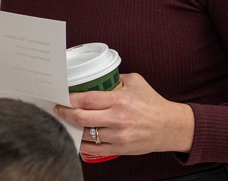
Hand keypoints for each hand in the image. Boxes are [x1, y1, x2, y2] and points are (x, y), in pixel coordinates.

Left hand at [53, 73, 194, 157]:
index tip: (60, 96)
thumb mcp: (135, 82)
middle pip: (81, 117)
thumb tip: (94, 77)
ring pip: (86, 133)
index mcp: (120, 100)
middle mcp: (118, 119)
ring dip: (71, 127)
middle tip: (57, 108)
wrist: (171, 127)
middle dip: (64, 112)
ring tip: (64, 121)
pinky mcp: (120, 149)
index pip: (86, 99)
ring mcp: (118, 136)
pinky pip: (94, 149)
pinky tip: (75, 137)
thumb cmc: (152, 103)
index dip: (69, 98)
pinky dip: (82, 144)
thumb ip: (114, 79)